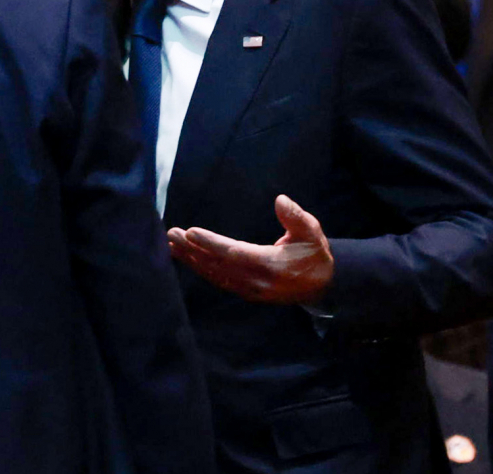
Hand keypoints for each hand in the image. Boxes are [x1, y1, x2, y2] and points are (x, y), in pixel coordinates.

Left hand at [167, 195, 333, 305]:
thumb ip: (295, 217)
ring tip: (172, 244)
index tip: (190, 232)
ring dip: (192, 259)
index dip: (210, 243)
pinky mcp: (245, 291)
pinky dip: (201, 269)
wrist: (322, 283)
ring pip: (214, 274)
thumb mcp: (311, 231)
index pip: (234, 253)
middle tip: (171, 235)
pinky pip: (219, 280)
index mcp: (270, 265)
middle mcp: (256, 280)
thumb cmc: (313, 252)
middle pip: (217, 265)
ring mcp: (249, 289)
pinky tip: (188, 258)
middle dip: (192, 250)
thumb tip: (280, 200)